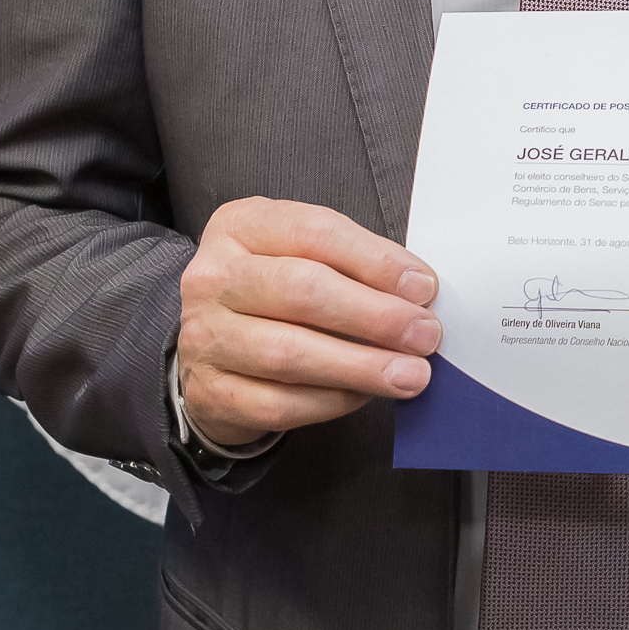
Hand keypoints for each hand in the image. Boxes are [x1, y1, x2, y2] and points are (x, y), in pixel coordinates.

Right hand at [173, 197, 440, 449]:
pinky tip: (364, 394)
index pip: (315, 233)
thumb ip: (354, 263)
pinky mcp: (211, 392)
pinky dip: (331, 401)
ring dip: (361, 366)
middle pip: (302, 290)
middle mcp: (213, 277)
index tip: (423, 287)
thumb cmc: (275, 293)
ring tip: (410, 374)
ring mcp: (204, 336)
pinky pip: (280, 403)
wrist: (213, 348)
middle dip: (375, 316)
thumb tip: (417, 293)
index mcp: (241, 226)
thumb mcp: (304, 255)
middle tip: (424, 335)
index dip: (376, 261)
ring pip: (289, 353)